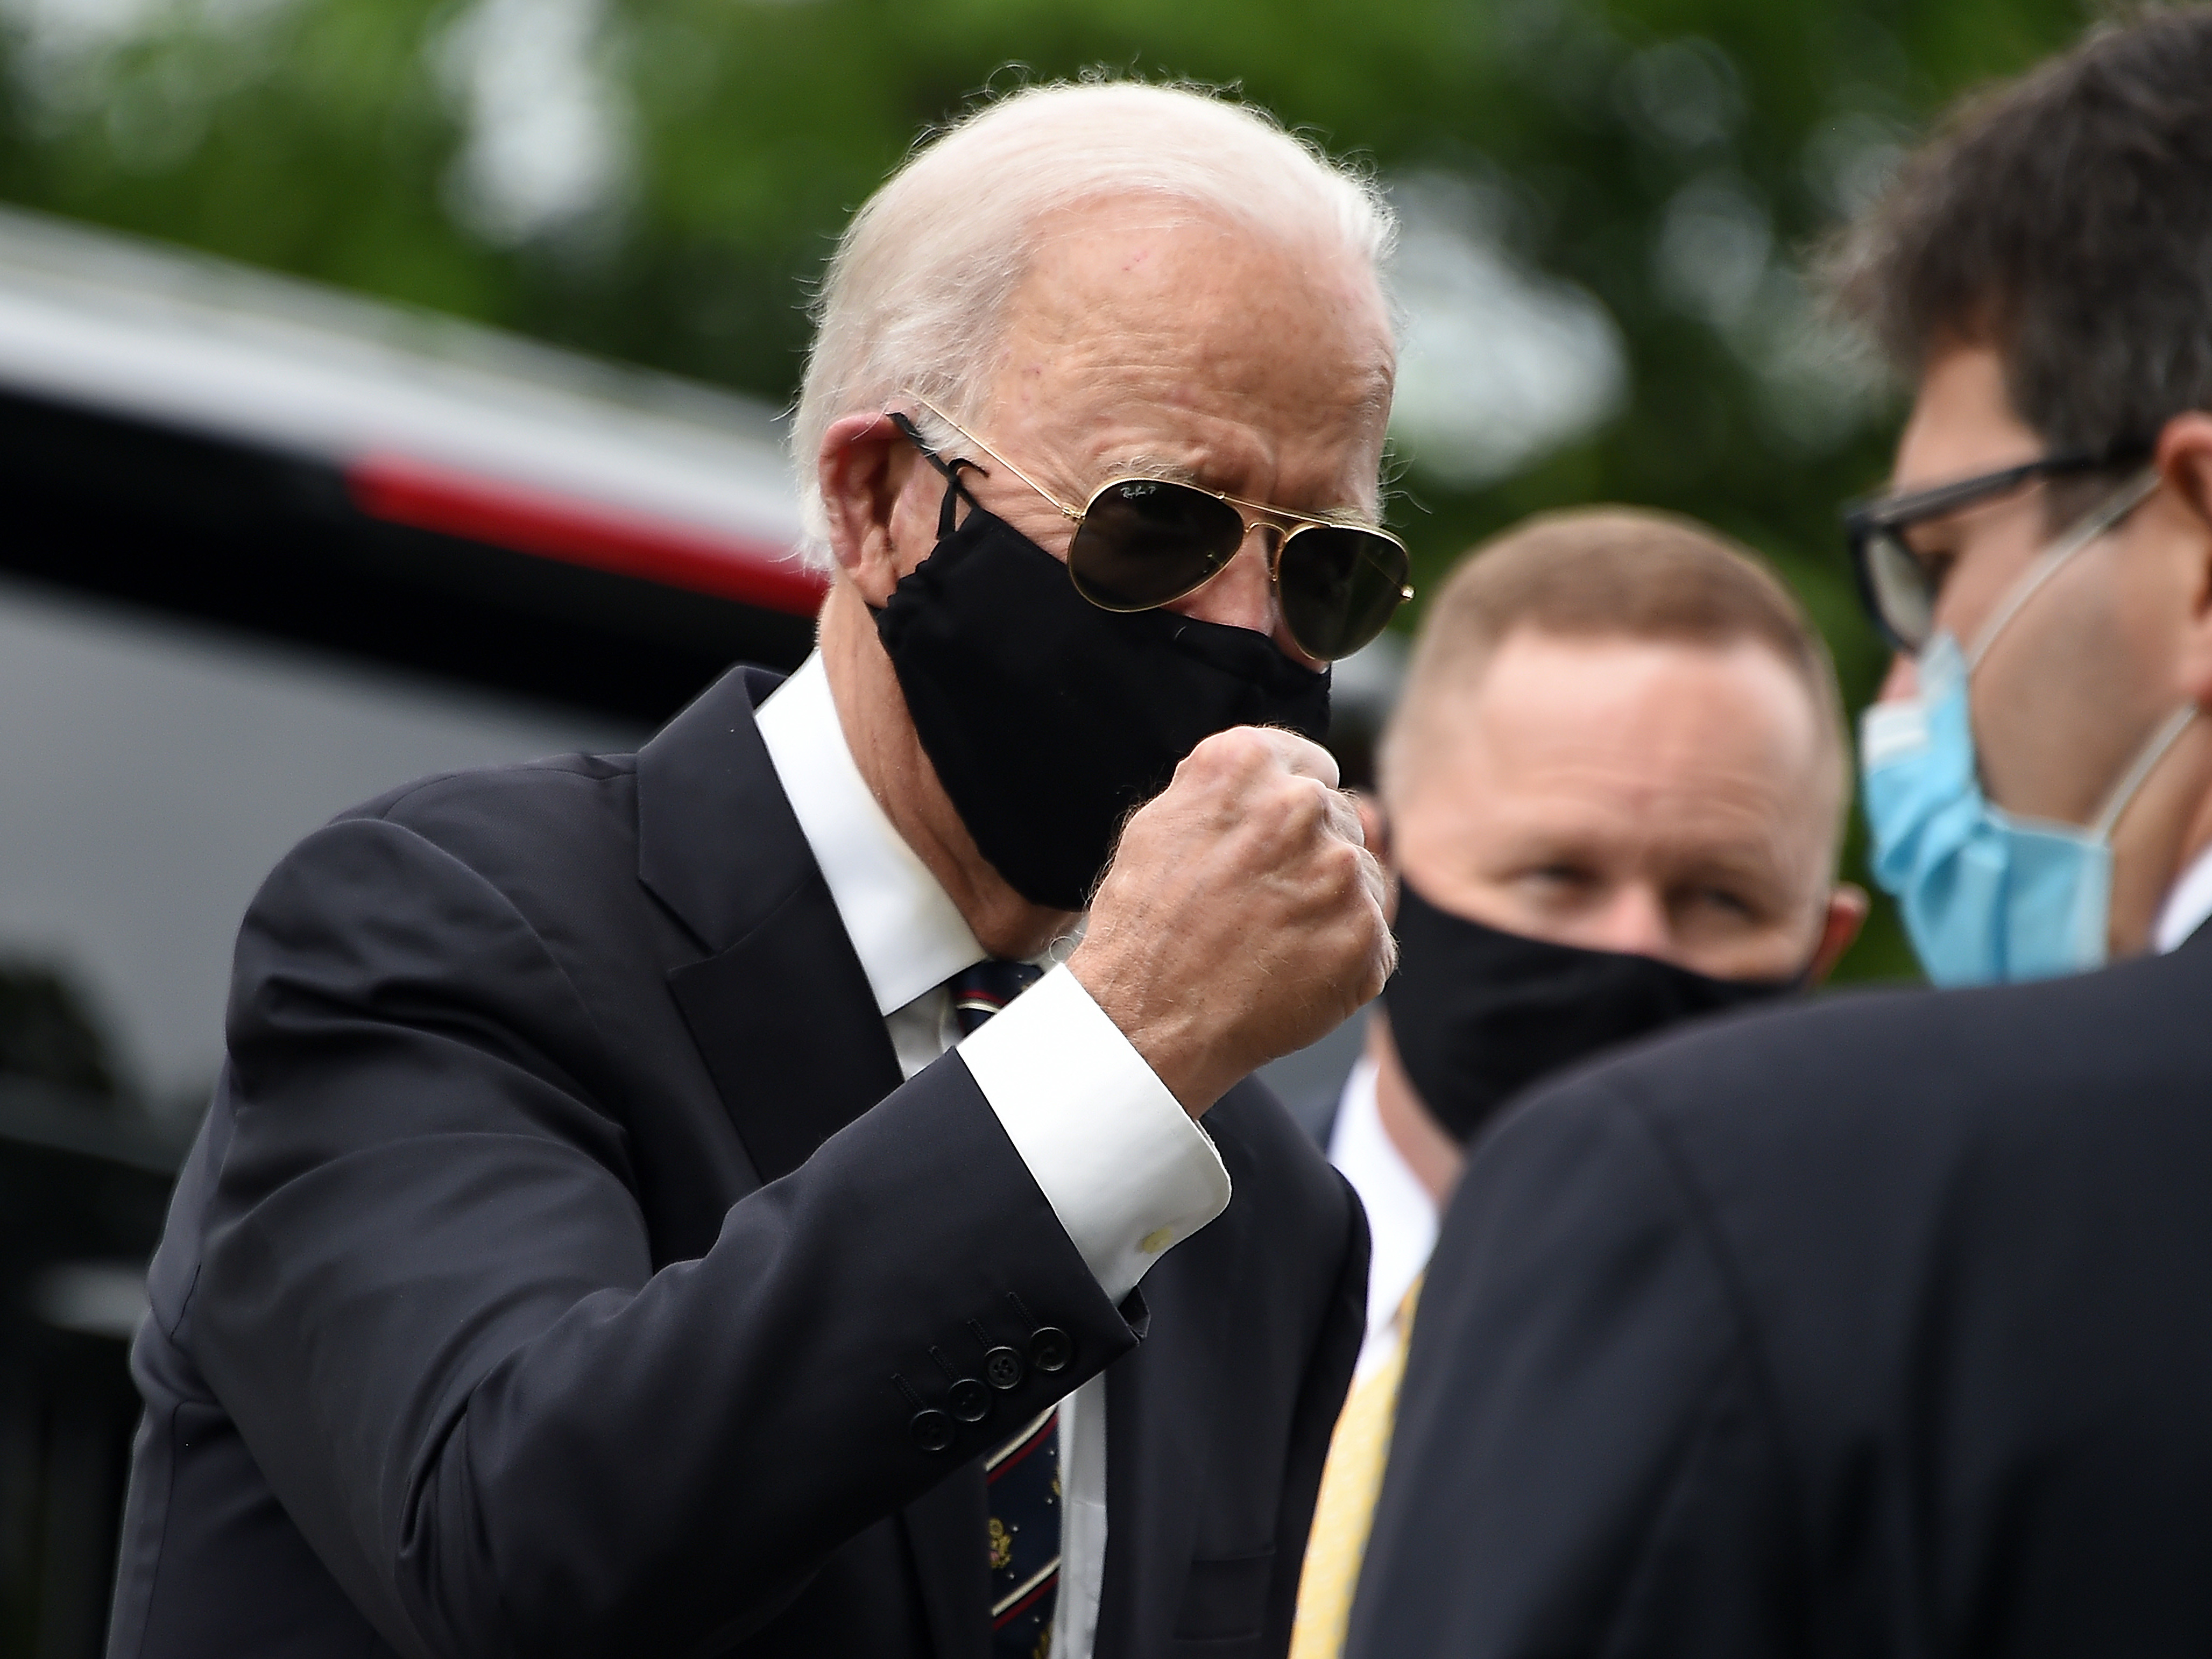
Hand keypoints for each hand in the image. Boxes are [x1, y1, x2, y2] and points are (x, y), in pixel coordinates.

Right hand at [1068, 727, 1394, 1115]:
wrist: (1147, 1018)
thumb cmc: (1144, 924)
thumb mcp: (1163, 822)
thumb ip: (1232, 786)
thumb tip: (1291, 776)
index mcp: (1248, 763)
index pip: (1312, 765)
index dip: (1288, 810)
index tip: (1269, 844)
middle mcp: (1302, 804)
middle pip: (1338, 819)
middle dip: (1308, 858)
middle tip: (1255, 905)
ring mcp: (1341, 870)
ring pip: (1357, 877)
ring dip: (1327, 904)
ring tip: (1267, 942)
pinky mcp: (1367, 933)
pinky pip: (1371, 935)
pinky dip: (1341, 955)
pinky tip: (1291, 971)